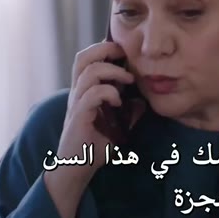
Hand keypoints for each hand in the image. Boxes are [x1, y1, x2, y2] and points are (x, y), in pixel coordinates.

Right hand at [49, 40, 143, 186]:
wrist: (77, 168)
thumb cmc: (94, 146)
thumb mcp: (117, 125)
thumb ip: (128, 112)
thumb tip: (142, 101)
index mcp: (84, 90)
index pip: (88, 58)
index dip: (104, 49)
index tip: (124, 53)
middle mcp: (77, 93)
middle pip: (82, 57)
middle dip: (104, 49)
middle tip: (124, 55)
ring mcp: (76, 103)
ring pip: (88, 72)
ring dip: (112, 71)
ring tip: (128, 80)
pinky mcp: (78, 116)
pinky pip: (91, 94)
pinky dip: (108, 92)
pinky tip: (118, 101)